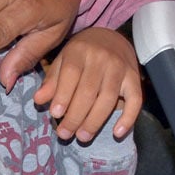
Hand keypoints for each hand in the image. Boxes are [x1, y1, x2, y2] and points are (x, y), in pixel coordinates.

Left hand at [34, 27, 141, 141]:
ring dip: (95, 121)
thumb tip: (38, 100)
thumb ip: (52, 80)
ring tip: (83, 136)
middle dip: (75, 116)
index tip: (55, 114)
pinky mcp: (134, 78)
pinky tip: (117, 133)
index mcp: (80, 50)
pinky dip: (128, 118)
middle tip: (65, 134)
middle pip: (89, 90)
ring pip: (108, 98)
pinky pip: (136, 100)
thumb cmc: (82, 53)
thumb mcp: (63, 59)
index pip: (71, 73)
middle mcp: (102, 58)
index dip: (63, 95)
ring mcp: (120, 68)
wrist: (112, 38)